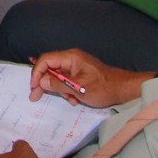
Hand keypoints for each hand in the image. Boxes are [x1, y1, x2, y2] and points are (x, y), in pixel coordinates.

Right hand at [29, 48, 146, 107]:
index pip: (46, 60)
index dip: (37, 72)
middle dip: (44, 83)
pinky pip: (66, 80)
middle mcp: (71, 58)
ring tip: (70, 100)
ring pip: (57, 76)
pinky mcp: (80, 73)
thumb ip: (59, 85)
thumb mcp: (79, 89)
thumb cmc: (103, 87)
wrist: (122, 89)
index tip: (34, 87)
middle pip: (49, 67)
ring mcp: (76, 65)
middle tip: (35, 96)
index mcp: (71, 57)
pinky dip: (67, 90)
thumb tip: (41, 82)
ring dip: (59, 89)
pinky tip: (75, 99)